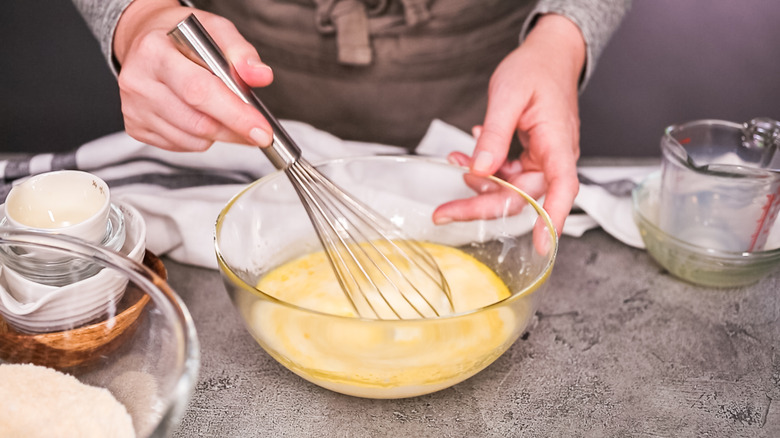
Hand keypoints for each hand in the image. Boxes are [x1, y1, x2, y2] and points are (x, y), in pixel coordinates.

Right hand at [113, 0, 274, 150]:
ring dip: (218, 133)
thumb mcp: (215, 30)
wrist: (146, 39)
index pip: (199, 91)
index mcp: (155, 51)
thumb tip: (260, 76)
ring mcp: (134, 108)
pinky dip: (200, 138)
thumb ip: (241, 52)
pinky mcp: (135, 127)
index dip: (235, 115)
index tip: (262, 130)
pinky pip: (181, 145)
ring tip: (221, 110)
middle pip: (197, 122)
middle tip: (256, 129)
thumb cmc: (181, 36)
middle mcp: (138, 81)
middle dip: (235, 130)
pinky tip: (198, 115)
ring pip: (192, 139)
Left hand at [433, 14, 584, 237]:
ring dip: (478, 183)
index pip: (563, 188)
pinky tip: (470, 151)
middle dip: (480, 205)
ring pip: (509, 189)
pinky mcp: (529, 158)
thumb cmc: (535, 70)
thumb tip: (480, 170)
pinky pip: (505, 175)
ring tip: (455, 160)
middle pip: (520, 197)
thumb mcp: (508, 96)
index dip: (553, 219)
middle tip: (443, 212)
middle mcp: (553, 158)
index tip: (543, 245)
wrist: (548, 55)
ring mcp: (541, 160)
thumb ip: (495, 134)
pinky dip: (484, 168)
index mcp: (557, 144)